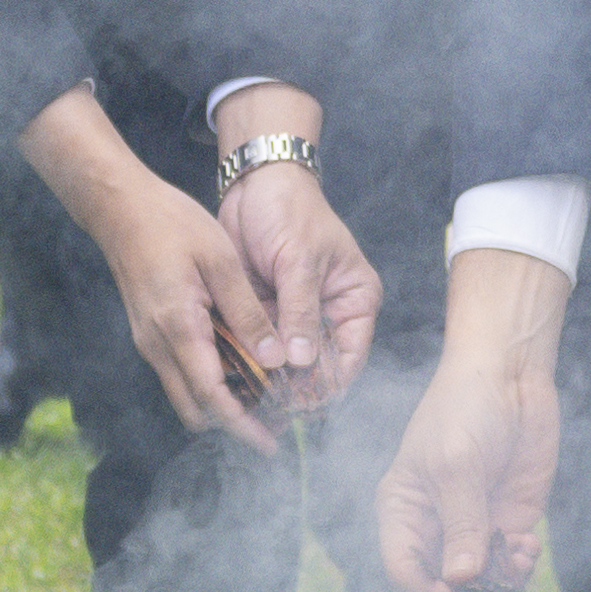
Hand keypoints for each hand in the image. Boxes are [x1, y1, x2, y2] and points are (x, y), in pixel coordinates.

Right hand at [20, 86, 288, 452]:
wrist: (120, 208)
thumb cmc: (171, 224)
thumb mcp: (221, 260)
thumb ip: (248, 312)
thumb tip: (275, 358)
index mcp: (178, 327)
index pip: (211, 396)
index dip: (242, 424)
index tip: (270, 442)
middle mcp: (158, 345)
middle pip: (195, 408)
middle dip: (232, 422)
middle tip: (272, 423)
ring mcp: (149, 341)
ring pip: (186, 393)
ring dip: (220, 403)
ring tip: (262, 396)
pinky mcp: (149, 333)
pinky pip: (179, 372)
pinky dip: (208, 380)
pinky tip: (237, 365)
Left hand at [211, 85, 380, 409]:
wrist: (255, 182)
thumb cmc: (290, 210)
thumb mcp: (299, 260)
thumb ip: (301, 311)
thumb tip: (303, 361)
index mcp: (355, 301)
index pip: (349, 358)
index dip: (326, 385)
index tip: (300, 403)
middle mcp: (329, 314)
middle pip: (318, 367)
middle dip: (296, 388)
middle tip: (270, 409)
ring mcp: (296, 316)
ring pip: (287, 362)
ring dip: (270, 380)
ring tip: (249, 402)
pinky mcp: (266, 312)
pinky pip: (261, 346)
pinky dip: (250, 362)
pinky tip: (235, 379)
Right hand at [377, 247, 568, 591]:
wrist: (512, 373)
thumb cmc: (466, 407)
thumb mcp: (457, 464)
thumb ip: (461, 524)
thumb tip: (461, 580)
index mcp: (402, 509)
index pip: (403, 569)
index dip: (425, 590)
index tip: (454, 591)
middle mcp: (434, 524)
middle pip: (440, 588)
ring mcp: (473, 525)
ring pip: (479, 584)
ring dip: (499, 585)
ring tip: (518, 558)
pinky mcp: (507, 520)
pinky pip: (509, 564)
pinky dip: (519, 567)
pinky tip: (528, 545)